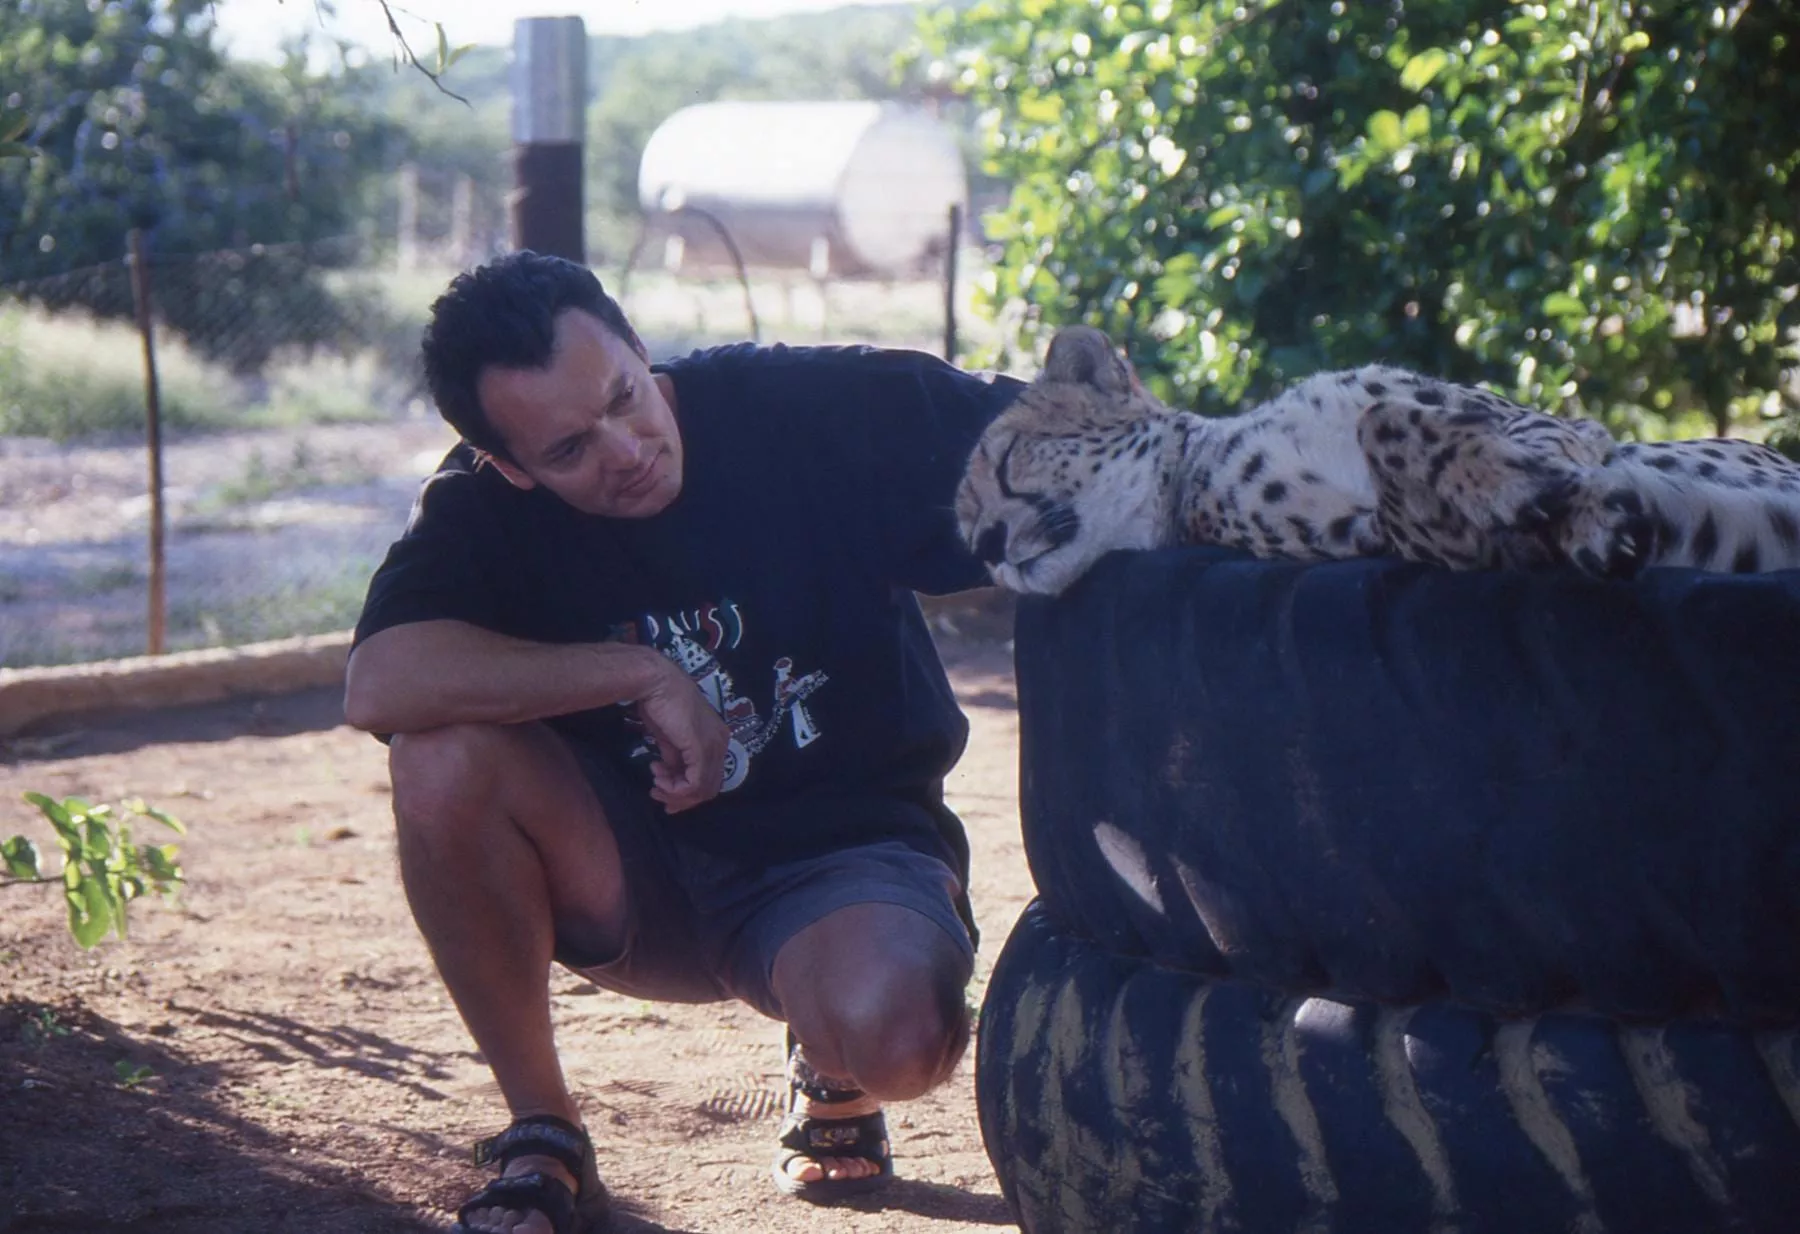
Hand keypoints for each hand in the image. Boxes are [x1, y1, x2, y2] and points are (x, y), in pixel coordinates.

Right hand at [633, 658, 729, 813]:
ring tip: (656, 784)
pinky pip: (695, 783)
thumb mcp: (670, 738)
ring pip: (703, 789)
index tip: (662, 791)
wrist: (656, 683)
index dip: (687, 792)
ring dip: (675, 794)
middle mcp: (721, 743)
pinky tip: (659, 779)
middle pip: (708, 787)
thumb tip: (672, 776)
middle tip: (657, 794)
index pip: (709, 776)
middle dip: (681, 798)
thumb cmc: (661, 704)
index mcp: (717, 739)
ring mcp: (714, 746)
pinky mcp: (702, 748)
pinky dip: (676, 789)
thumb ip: (675, 758)